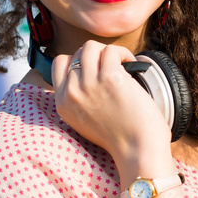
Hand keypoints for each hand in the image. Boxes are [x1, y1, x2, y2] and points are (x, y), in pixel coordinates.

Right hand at [50, 40, 171, 162]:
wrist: (138, 150)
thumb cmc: (120, 138)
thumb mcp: (84, 121)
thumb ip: (78, 99)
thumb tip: (86, 74)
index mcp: (62, 104)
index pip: (59, 64)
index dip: (77, 60)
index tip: (94, 67)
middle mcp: (72, 93)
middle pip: (77, 54)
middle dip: (96, 56)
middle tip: (112, 66)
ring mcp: (89, 84)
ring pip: (90, 47)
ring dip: (108, 51)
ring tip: (121, 62)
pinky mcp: (109, 78)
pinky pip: (111, 51)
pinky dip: (123, 53)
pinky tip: (132, 63)